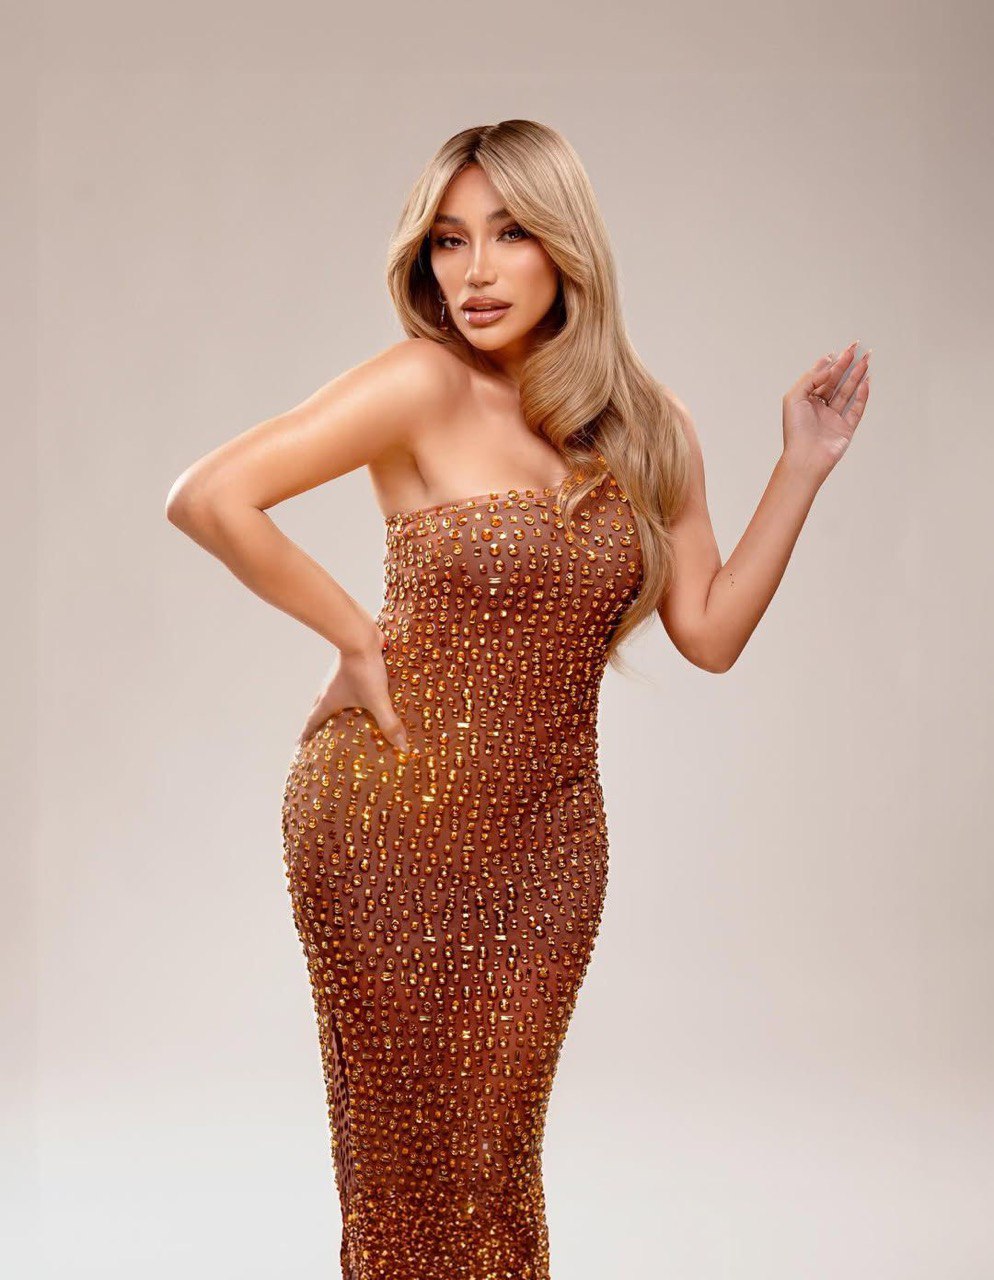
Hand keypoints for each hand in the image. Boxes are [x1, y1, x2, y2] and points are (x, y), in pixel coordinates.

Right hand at [295, 624, 410, 753]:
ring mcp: (339, 676)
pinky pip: (347, 682)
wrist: (361, 636)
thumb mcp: (377, 699)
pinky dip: (349, 692)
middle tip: (321, 733)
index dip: (306, 734)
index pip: (313, 721)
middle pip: (318, 708)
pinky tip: (363, 693)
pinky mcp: (351, 665)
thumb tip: (401, 748)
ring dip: (334, 705)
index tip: (299, 744)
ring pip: (331, 694)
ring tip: (343, 714)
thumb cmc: (363, 669)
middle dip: (319, 721)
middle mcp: (329, 688)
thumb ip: (388, 723)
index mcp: (329, 700)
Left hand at [782, 340, 871, 482]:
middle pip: (836, 382)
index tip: (839, 351)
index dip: (830, 364)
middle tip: (857, 349)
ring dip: (857, 375)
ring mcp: (834, 419)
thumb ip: (811, 378)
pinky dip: (862, 395)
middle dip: (846, 365)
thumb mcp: (794, 396)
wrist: (805, 458)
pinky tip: (866, 382)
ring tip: (866, 360)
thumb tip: (828, 365)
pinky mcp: (846, 429)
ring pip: (848, 392)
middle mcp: (820, 409)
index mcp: (805, 401)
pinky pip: (857, 409)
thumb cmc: (795, 431)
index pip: (820, 378)